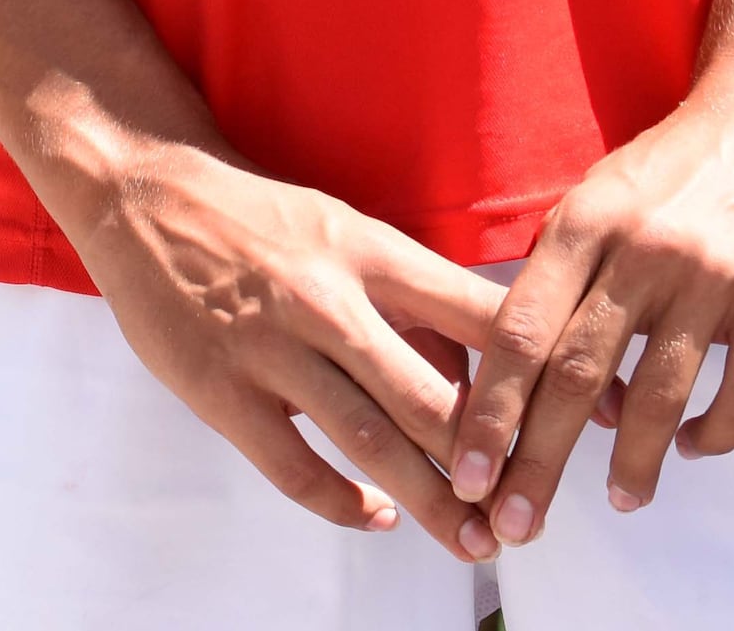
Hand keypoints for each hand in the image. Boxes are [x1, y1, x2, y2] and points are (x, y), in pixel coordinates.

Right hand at [65, 142, 512, 558]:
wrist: (145, 193)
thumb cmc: (262, 219)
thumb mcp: (348, 231)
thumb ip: (409, 298)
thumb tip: (476, 368)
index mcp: (373, 251)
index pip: (479, 314)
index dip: (538, 371)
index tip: (588, 412)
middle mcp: (330, 300)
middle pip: (433, 396)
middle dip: (489, 463)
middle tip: (528, 510)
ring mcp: (273, 349)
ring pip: (371, 440)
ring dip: (430, 499)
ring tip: (472, 540)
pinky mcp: (223, 392)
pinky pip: (295, 468)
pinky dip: (341, 502)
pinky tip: (373, 516)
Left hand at [446, 65, 733, 542]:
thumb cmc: (674, 165)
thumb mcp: (598, 196)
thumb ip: (561, 276)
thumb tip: (528, 379)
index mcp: (585, 221)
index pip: (521, 332)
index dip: (490, 411)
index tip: (466, 473)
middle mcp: (644, 248)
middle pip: (575, 375)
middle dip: (538, 461)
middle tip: (515, 524)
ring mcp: (715, 274)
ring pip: (656, 395)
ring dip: (630, 462)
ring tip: (617, 499)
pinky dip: (712, 435)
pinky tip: (688, 449)